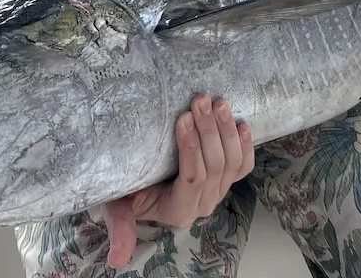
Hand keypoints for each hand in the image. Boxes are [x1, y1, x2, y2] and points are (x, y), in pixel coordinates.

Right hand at [101, 94, 253, 268]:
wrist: (137, 183)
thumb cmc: (124, 190)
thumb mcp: (116, 207)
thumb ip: (120, 228)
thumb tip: (117, 260)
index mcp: (179, 211)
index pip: (192, 178)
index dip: (191, 148)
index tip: (183, 118)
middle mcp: (203, 203)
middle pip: (214, 165)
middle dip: (209, 130)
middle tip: (200, 100)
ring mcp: (217, 191)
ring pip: (231, 162)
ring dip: (226, 130)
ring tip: (217, 103)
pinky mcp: (226, 178)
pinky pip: (243, 164)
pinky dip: (245, 144)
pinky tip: (241, 123)